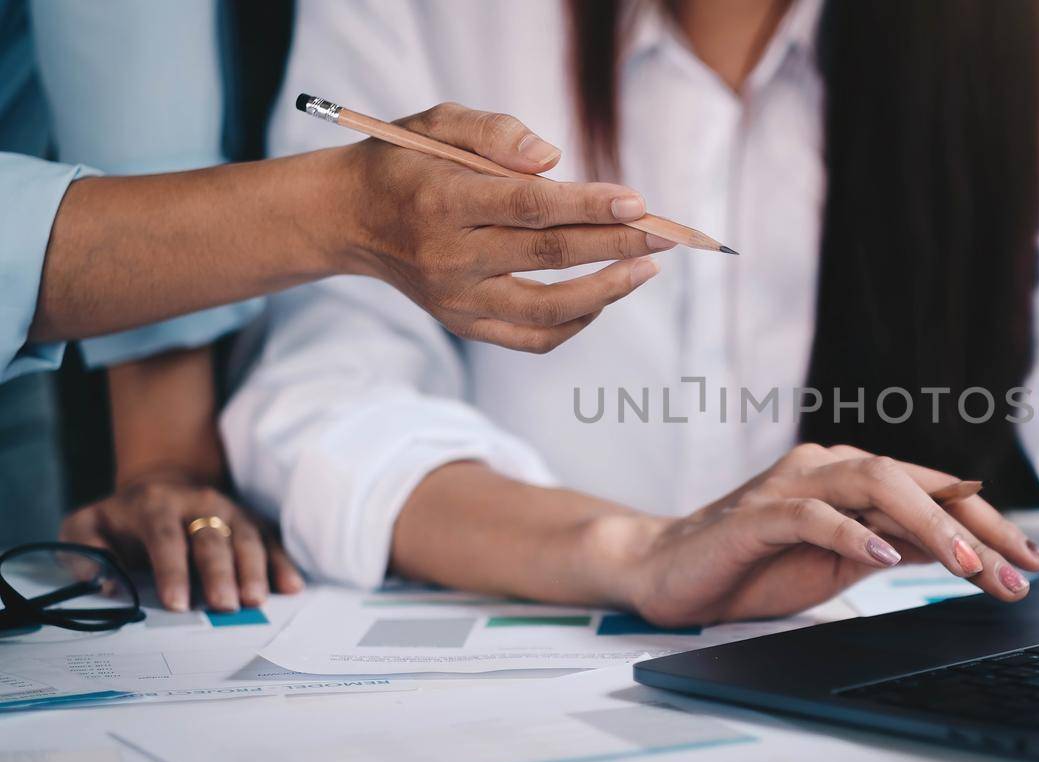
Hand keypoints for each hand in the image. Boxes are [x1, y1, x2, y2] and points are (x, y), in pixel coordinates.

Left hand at [59, 474, 301, 611]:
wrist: (161, 486)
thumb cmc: (121, 521)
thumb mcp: (85, 528)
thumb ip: (86, 555)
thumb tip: (110, 586)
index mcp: (154, 504)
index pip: (165, 536)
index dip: (172, 571)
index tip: (178, 604)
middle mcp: (198, 502)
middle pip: (212, 538)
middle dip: (219, 573)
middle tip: (225, 606)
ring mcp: (230, 510)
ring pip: (246, 538)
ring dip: (254, 570)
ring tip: (255, 601)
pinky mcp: (252, 522)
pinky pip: (272, 541)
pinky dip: (283, 564)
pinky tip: (291, 586)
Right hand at [334, 102, 672, 352]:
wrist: (350, 217)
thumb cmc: (407, 162)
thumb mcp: (438, 123)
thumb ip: (495, 131)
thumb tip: (554, 161)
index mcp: (442, 202)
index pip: (530, 207)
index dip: (589, 205)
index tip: (638, 201)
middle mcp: (448, 257)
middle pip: (548, 255)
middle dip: (617, 244)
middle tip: (665, 234)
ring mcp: (456, 300)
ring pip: (547, 308)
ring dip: (606, 291)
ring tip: (645, 269)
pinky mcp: (463, 324)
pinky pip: (532, 338)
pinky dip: (575, 323)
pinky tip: (604, 296)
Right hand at [612, 444, 1038, 626]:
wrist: (669, 572)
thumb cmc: (755, 566)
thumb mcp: (842, 561)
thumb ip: (895, 545)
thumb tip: (963, 549)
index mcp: (852, 478)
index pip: (934, 491)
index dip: (988, 523)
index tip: (1034, 561)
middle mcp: (827, 467)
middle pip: (915, 479)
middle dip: (974, 525)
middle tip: (1018, 570)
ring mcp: (791, 484)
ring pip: (873, 483)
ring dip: (928, 523)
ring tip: (968, 564)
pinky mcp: (756, 513)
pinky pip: (810, 513)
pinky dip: (850, 531)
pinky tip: (881, 554)